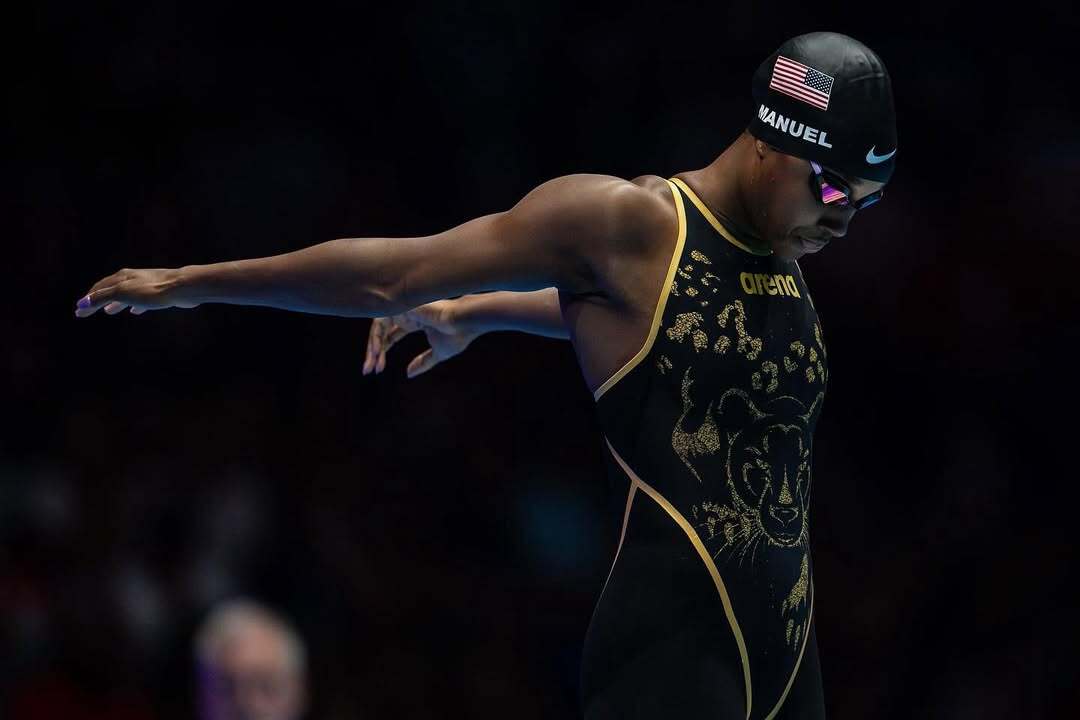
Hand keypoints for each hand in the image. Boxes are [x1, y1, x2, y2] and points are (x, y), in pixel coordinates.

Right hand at [75, 268, 196, 316]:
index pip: (99, 289)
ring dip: (115, 303)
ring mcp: (146, 285)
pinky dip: (134, 306)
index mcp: (121, 277)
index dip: (88, 300)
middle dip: (99, 301)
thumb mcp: (123, 293)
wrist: (182, 287)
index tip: (79, 311)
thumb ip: (102, 298)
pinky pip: (141, 300)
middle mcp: (132, 279)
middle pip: (111, 290)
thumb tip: (81, 304)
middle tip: (88, 311)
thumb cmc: (152, 290)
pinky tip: (134, 312)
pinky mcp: (158, 293)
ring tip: (109, 312)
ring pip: (126, 295)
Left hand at [363, 299, 478, 378]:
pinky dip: (376, 338)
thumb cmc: (457, 334)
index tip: (378, 370)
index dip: (382, 352)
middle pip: (381, 333)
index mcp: (416, 322)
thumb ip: (423, 363)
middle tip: (368, 371)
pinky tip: (377, 353)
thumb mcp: (438, 354)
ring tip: (372, 365)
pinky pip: (380, 323)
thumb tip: (408, 374)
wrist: (464, 322)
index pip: (391, 336)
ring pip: (378, 327)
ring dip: (372, 347)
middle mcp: (406, 315)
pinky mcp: (400, 308)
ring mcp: (403, 310)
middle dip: (373, 352)